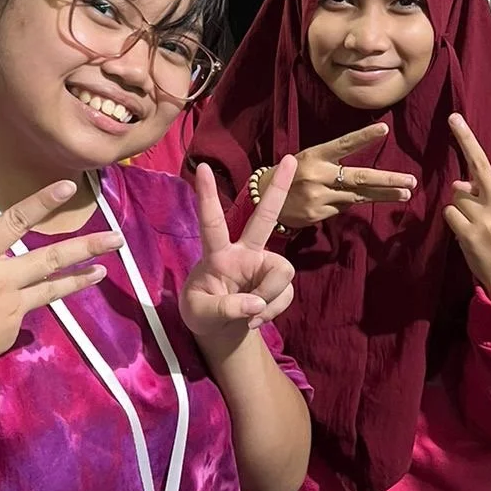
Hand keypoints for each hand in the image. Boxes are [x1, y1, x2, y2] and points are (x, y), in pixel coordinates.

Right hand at [0, 181, 121, 406]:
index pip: (13, 221)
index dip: (41, 202)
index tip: (67, 187)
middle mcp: (0, 279)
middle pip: (50, 258)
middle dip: (87, 246)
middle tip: (116, 238)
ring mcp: (10, 308)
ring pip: (51, 288)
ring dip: (79, 278)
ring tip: (104, 270)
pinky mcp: (10, 333)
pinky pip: (22, 314)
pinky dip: (23, 310)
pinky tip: (15, 317)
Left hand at [182, 156, 297, 348]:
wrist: (220, 331)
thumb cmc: (202, 314)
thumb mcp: (201, 315)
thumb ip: (226, 308)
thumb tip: (257, 302)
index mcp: (217, 254)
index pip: (211, 222)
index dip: (207, 197)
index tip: (203, 168)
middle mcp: (244, 252)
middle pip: (265, 217)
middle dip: (277, 189)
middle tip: (289, 159)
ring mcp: (264, 265)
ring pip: (282, 272)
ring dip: (269, 299)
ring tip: (249, 315)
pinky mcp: (277, 282)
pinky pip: (285, 295)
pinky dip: (271, 311)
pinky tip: (254, 317)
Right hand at [258, 124, 415, 230]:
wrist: (265, 198)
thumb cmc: (294, 173)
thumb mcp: (310, 159)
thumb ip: (334, 163)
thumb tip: (364, 175)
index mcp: (315, 155)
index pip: (344, 144)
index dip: (364, 137)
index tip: (384, 129)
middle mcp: (317, 175)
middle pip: (359, 177)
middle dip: (387, 180)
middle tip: (410, 180)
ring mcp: (318, 196)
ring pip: (358, 196)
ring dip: (383, 196)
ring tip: (404, 193)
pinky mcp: (317, 214)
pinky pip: (344, 208)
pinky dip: (353, 203)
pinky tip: (360, 200)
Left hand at [444, 110, 490, 305]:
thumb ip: (486, 193)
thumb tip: (460, 184)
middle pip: (478, 163)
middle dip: (465, 138)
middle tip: (453, 117)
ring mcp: (485, 217)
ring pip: (457, 194)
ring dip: (461, 206)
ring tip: (477, 224)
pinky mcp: (469, 232)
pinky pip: (449, 212)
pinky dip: (454, 220)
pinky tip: (468, 233)